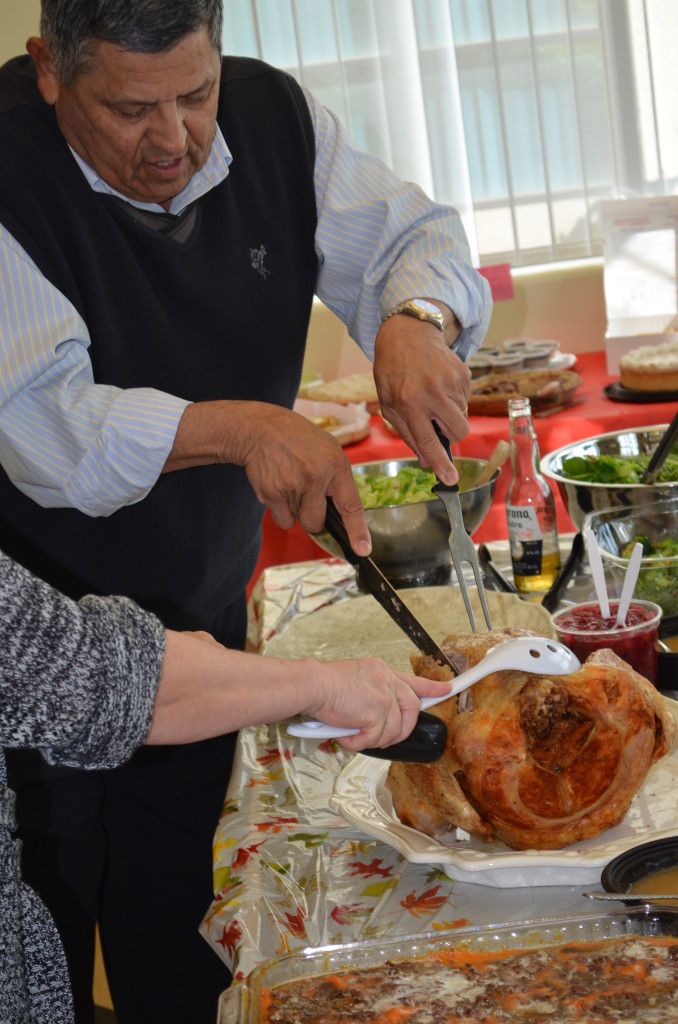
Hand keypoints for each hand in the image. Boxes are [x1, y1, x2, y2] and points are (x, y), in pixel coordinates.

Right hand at [165, 400, 371, 555]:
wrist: (261, 429)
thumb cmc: (298, 440)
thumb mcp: (328, 450)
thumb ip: (336, 480)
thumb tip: (340, 515)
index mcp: (336, 465)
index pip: (350, 505)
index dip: (357, 530)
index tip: (362, 549)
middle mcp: (316, 477)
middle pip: (316, 522)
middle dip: (312, 517)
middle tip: (305, 494)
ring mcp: (293, 486)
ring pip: (297, 521)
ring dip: (294, 509)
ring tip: (289, 481)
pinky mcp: (272, 492)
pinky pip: (282, 519)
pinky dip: (279, 509)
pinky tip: (277, 485)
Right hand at [305, 657, 451, 750]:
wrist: (312, 685)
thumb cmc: (323, 685)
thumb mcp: (354, 679)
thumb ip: (370, 692)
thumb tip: (374, 717)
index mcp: (381, 671)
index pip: (413, 681)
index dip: (432, 688)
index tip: (446, 690)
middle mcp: (386, 680)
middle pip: (411, 709)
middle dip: (402, 730)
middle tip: (386, 739)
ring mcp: (384, 696)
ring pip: (393, 730)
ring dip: (374, 739)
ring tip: (355, 736)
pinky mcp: (376, 713)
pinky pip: (374, 738)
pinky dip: (359, 743)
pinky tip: (346, 737)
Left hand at [373, 310, 470, 484]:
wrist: (408, 334)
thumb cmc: (393, 373)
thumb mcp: (389, 404)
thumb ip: (408, 434)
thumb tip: (427, 460)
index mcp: (408, 402)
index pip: (427, 440)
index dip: (440, 462)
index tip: (451, 480)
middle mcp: (431, 392)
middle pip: (458, 431)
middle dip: (451, 434)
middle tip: (435, 422)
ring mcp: (450, 381)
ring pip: (462, 417)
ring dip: (449, 414)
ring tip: (432, 395)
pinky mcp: (463, 373)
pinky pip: (465, 400)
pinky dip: (453, 398)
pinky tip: (439, 383)